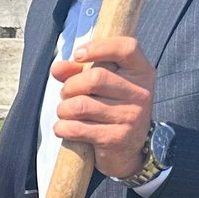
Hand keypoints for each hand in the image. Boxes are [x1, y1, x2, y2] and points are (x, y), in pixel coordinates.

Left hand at [51, 34, 154, 179]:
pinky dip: (62, 128)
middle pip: (95, 78)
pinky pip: (77, 128)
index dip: (99, 47)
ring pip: (81, 105)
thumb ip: (78, 71)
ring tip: (65, 112)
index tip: (77, 55)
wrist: (130, 149)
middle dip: (70, 86)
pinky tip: (63, 128)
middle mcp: (140, 93)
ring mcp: (130, 117)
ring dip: (63, 109)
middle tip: (66, 94)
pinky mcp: (116, 138)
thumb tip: (57, 68)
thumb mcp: (102, 85)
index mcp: (141, 72)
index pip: (127, 48)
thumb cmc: (112, 108)